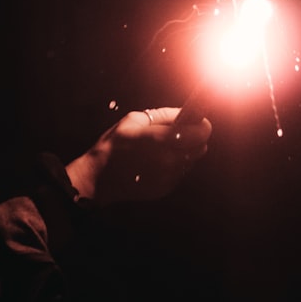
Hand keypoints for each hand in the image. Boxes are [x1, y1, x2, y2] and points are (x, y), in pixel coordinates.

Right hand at [65, 107, 211, 207]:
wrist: (98, 177)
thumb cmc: (114, 145)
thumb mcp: (134, 120)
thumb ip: (163, 116)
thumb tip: (185, 113)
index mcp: (160, 140)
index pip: (200, 133)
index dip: (202, 125)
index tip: (199, 120)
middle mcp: (168, 161)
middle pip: (200, 148)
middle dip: (194, 139)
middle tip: (180, 133)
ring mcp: (168, 177)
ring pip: (190, 161)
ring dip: (183, 153)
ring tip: (161, 149)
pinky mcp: (165, 188)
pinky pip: (179, 173)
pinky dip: (173, 166)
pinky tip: (154, 162)